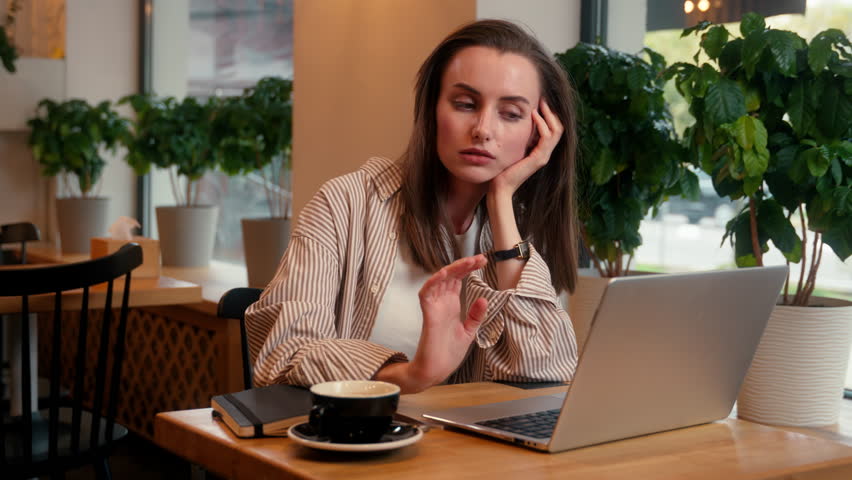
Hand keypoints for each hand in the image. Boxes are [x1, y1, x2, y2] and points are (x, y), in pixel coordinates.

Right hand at [408, 255, 488, 389]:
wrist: (436, 371)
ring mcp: (434, 307)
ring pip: (439, 280)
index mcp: (451, 305)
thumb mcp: (469, 332)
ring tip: (468, 262)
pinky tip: (444, 273)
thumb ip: (475, 315)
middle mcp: (442, 303)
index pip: (458, 280)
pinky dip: (433, 282)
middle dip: (464, 265)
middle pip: (451, 276)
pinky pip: (426, 294)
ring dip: (452, 269)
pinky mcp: (428, 315)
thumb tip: (484, 298)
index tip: (483, 261)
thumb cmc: (448, 353)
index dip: (468, 269)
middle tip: (480, 258)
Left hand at [489, 98, 563, 197]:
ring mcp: (543, 157)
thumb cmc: (502, 169)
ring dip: (548, 115)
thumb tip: (517, 122)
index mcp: (540, 151)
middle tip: (542, 99)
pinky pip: (546, 137)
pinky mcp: (538, 159)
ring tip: (540, 104)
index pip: (553, 130)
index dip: (549, 115)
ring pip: (556, 131)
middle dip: (551, 112)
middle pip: (559, 128)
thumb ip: (519, 138)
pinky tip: (534, 115)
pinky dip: (542, 124)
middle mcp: (545, 154)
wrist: (500, 186)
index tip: (540, 103)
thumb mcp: (513, 148)